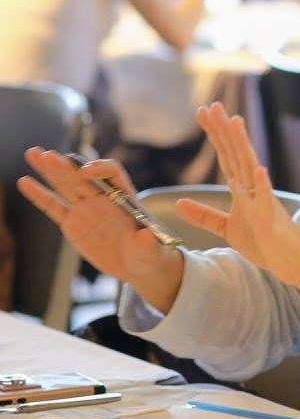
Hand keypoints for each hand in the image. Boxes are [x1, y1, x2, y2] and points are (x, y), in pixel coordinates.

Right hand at [18, 149, 182, 310]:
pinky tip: (25, 182)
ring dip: (50, 170)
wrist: (138, 265)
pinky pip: (54, 207)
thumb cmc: (151, 254)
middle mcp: (103, 199)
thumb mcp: (153, 250)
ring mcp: (87, 209)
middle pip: (82, 176)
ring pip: (66, 185)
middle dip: (66, 166)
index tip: (86, 173)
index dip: (100, 169)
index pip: (113, 173)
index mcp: (126, 198)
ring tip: (33, 153)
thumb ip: (148, 243)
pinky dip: (40, 195)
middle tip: (47, 155)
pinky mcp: (73, 224)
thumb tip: (145, 236)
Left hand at [176, 103, 299, 291]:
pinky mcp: (271, 219)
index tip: (203, 112)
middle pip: (235, 154)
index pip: (225, 156)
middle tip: (212, 105)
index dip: (214, 134)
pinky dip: (262, 185)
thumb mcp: (226, 228)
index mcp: (242, 190)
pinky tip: (259, 169)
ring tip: (235, 122)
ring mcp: (263, 201)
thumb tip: (178, 203)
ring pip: (250, 168)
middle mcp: (253, 189)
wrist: (290, 262)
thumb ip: (204, 215)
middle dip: (223, 130)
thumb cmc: (263, 243)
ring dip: (242, 145)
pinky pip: (267, 200)